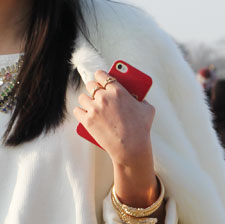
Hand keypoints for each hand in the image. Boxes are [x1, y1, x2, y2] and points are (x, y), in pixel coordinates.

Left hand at [73, 69, 158, 207]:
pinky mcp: (87, 121)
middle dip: (92, 88)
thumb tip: (138, 97)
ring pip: (82, 97)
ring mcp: (94, 109)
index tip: (99, 78)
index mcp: (118, 90)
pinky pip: (77, 111)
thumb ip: (141, 99)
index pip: (102, 75)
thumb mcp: (147, 109)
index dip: (99, 76)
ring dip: (85, 100)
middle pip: (90, 85)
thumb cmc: (141, 129)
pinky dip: (80, 112)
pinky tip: (82, 112)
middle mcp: (104, 97)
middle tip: (95, 92)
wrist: (131, 147)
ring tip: (89, 103)